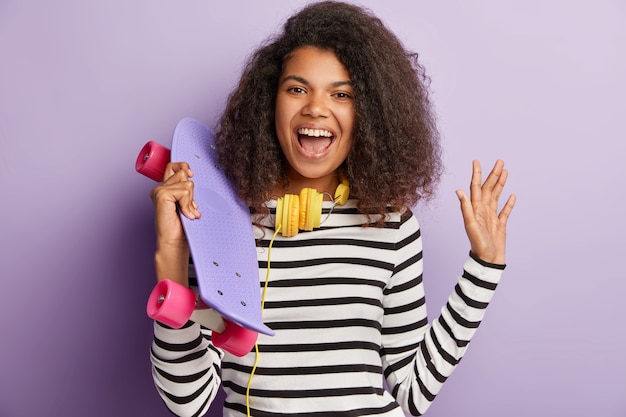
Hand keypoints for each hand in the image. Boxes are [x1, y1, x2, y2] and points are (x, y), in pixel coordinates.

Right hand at [149, 162, 201, 282]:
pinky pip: (184, 192)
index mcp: (164, 189)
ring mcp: (159, 191)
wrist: (174, 243)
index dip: (184, 167)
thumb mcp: (186, 204)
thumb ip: (185, 190)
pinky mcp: (161, 195)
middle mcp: (159, 188)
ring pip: (186, 183)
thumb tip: (190, 175)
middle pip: (183, 174)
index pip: (173, 167)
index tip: (192, 174)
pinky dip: (188, 204)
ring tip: (186, 213)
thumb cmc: (181, 227)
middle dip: (191, 191)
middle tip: (188, 207)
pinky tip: (185, 214)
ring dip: (190, 200)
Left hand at [456, 160, 515, 264]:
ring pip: (497, 196)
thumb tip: (459, 191)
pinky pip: (505, 211)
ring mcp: (491, 217)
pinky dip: (508, 203)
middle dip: (493, 174)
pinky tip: (512, 195)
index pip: (476, 188)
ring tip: (505, 171)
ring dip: (500, 184)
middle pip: (489, 188)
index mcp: (475, 209)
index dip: (477, 174)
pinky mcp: (500, 225)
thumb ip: (466, 207)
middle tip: (500, 161)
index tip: (477, 161)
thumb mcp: (471, 225)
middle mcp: (482, 211)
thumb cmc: (478, 244)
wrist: (487, 260)